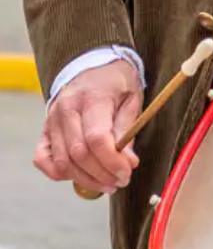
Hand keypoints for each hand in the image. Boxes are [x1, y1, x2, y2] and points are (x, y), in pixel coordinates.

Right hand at [33, 60, 142, 194]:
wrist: (92, 65)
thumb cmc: (116, 82)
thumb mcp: (132, 98)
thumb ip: (128, 130)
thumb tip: (128, 162)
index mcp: (92, 97)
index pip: (97, 138)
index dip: (112, 161)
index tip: (127, 172)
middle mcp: (66, 109)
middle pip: (79, 154)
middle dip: (101, 174)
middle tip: (120, 181)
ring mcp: (51, 120)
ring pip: (62, 162)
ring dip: (85, 179)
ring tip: (107, 183)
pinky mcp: (44, 130)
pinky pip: (44, 160)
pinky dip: (60, 173)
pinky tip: (81, 174)